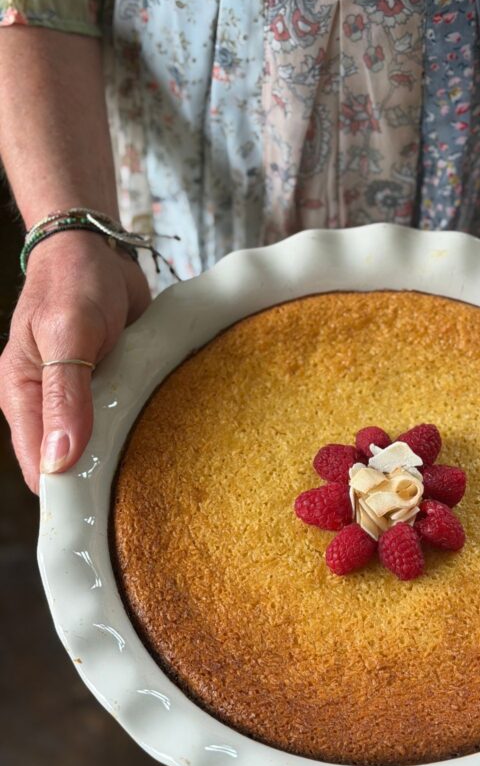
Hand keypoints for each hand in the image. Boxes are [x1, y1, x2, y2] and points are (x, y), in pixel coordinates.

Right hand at [0, 231, 150, 492]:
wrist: (97, 249)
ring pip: (103, 446)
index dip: (68, 494)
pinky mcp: (113, 387)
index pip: (39, 469)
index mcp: (24, 397)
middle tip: (144, 500)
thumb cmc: (72, 282)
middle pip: (73, 464)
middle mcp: (50, 405)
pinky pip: (127, 421)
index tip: (104, 517)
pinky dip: (145, 429)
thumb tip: (59, 460)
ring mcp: (83, 399)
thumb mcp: (67, 333)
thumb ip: (65, 395)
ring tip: (162, 474)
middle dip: (102, 481)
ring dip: (128, 456)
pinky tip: (169, 439)